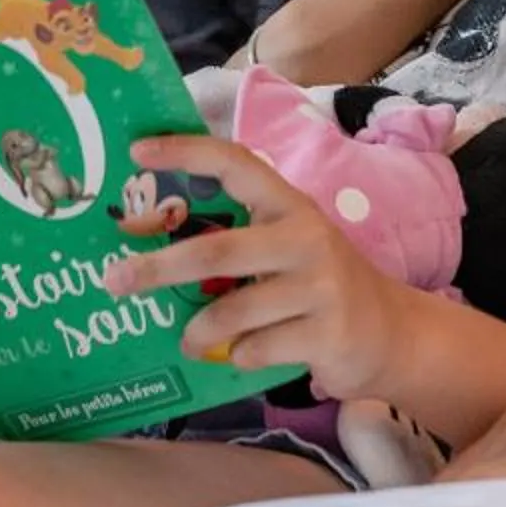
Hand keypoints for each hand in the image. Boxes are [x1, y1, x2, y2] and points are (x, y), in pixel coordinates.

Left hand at [103, 136, 426, 400]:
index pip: (236, 164)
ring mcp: (320, 286)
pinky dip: (240, 356)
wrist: (390, 334)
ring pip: (232, 311)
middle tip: (115, 282)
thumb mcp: (286, 248)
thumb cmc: (319, 286)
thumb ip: (236, 242)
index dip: (186, 152)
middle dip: (158, 268)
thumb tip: (150, 248)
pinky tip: (249, 354)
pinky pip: (256, 349)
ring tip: (188, 341)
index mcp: (290, 206)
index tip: (136, 150)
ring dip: (199, 331)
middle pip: (218, 251)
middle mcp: (306, 238)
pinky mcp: (327, 333)